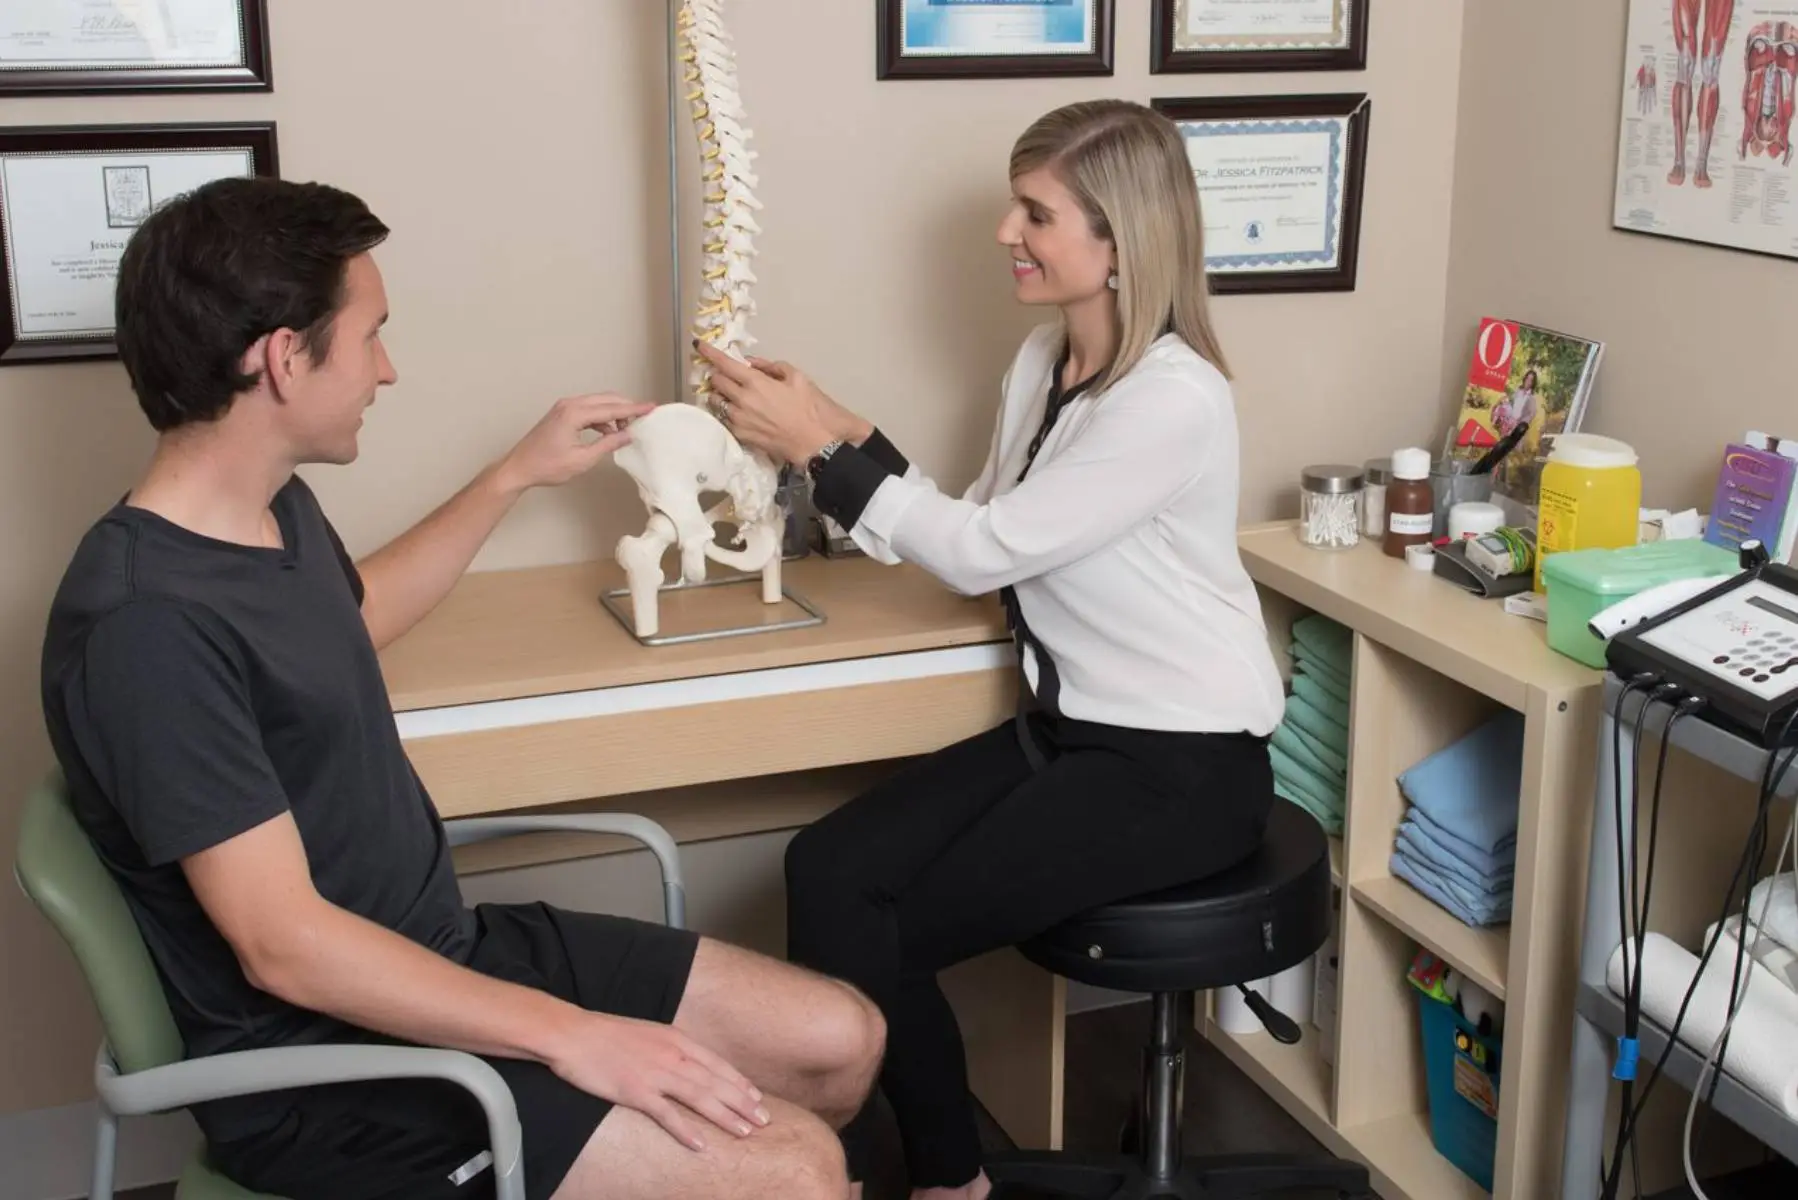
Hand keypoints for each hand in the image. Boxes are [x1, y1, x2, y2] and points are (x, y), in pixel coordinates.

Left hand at [494, 394, 655, 494]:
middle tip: (643, 419)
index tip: (651, 407)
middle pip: (606, 399)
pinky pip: (588, 409)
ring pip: (598, 403)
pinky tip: (607, 432)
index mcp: (574, 414)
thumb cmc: (546, 466)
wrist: (519, 467)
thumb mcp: (582, 460)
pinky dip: (601, 417)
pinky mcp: (561, 413)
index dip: (634, 409)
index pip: (612, 408)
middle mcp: (569, 405)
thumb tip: (627, 435)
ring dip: (613, 413)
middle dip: (626, 408)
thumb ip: (608, 444)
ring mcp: (564, 407)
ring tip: (625, 431)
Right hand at [553, 1013, 769, 1151]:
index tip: (757, 1097)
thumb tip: (688, 1063)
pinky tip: (702, 1144)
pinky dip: (686, 1130)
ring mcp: (655, 1074)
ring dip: (726, 1116)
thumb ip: (670, 1048)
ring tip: (746, 1132)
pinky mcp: (636, 1092)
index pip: (717, 1064)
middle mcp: (672, 1056)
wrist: (574, 1034)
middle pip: (716, 1082)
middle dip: (743, 1102)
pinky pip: (667, 1114)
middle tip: (765, 1119)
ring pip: (700, 1097)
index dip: (739, 1082)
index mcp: (676, 1040)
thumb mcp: (648, 1034)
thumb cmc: (608, 1034)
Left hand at [694, 341, 860, 466]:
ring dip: (719, 394)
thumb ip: (771, 366)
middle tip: (725, 373)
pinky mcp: (740, 435)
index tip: (699, 345)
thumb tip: (750, 363)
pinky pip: (723, 418)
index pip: (724, 363)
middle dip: (717, 374)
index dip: (709, 352)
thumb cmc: (811, 408)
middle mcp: (742, 400)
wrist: (816, 443)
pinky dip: (725, 411)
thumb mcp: (796, 377)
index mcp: (755, 382)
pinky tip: (737, 411)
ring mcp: (738, 420)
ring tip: (730, 393)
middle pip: (716, 381)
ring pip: (715, 401)